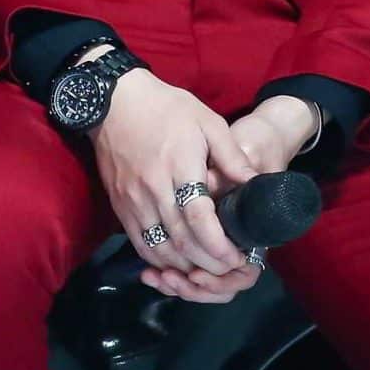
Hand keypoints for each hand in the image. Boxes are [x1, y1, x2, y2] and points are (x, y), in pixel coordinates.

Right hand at [135, 101, 308, 304]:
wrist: (115, 100)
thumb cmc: (166, 107)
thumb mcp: (207, 121)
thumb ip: (231, 155)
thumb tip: (254, 183)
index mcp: (179, 166)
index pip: (198, 218)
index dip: (218, 245)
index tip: (237, 256)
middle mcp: (154, 189)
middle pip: (181, 240)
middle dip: (208, 263)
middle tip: (229, 268)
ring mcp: (133, 201)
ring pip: (159, 248)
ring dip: (184, 266)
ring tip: (206, 269)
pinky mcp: (120, 206)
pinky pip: (140, 243)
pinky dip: (159, 260)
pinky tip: (176, 262)